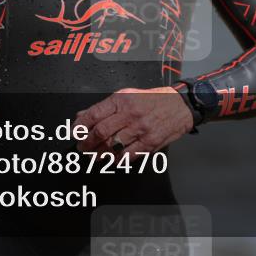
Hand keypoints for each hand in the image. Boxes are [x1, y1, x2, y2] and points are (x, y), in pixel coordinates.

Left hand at [74, 87, 194, 157]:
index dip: (81, 126)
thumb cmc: (153, 99)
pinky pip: (128, 156)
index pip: (95, 114)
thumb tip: (82, 117)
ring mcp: (141, 129)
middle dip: (87, 143)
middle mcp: (131, 113)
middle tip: (82, 147)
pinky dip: (116, 161)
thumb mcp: (127, 95)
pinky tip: (111, 160)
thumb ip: (104, 107)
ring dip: (99, 154)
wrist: (180, 105)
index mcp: (123, 99)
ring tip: (94, 156)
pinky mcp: (150, 143)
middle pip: (101, 132)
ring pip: (113, 146)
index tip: (75, 133)